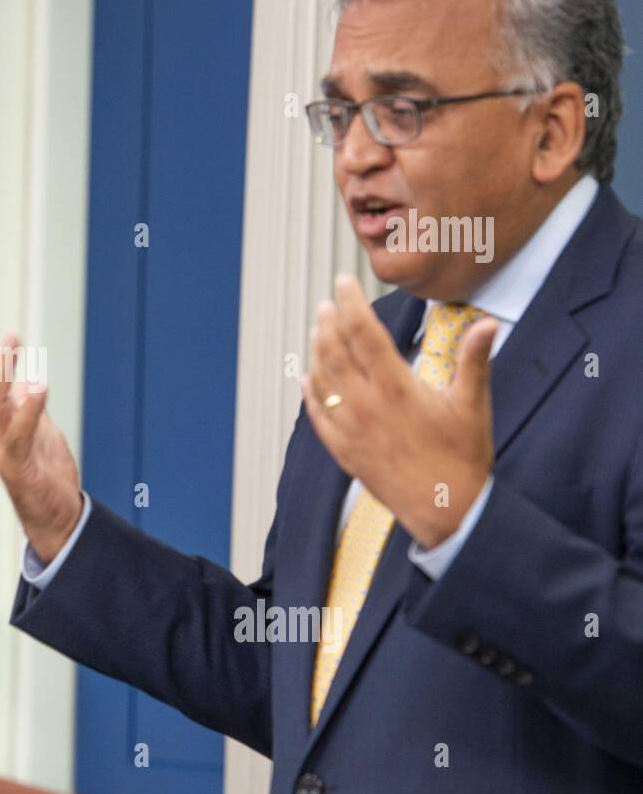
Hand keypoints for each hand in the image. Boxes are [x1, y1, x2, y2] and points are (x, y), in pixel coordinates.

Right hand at [0, 302, 83, 563]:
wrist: (54, 517)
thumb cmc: (43, 470)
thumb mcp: (35, 425)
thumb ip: (24, 400)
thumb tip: (18, 375)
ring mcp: (2, 447)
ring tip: (10, 340)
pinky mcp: (20, 466)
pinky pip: (20, 435)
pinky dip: (27, 410)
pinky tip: (36, 384)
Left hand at [299, 274, 500, 548]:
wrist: (446, 510)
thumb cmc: (464, 457)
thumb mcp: (473, 405)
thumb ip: (474, 360)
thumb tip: (487, 323)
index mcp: (397, 388)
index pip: (363, 333)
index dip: (349, 303)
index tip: (342, 282)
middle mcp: (366, 406)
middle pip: (334, 352)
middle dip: (328, 322)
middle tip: (327, 303)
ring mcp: (350, 430)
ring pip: (321, 381)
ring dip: (316, 352)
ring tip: (317, 331)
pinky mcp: (344, 451)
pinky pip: (318, 416)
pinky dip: (310, 393)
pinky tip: (308, 378)